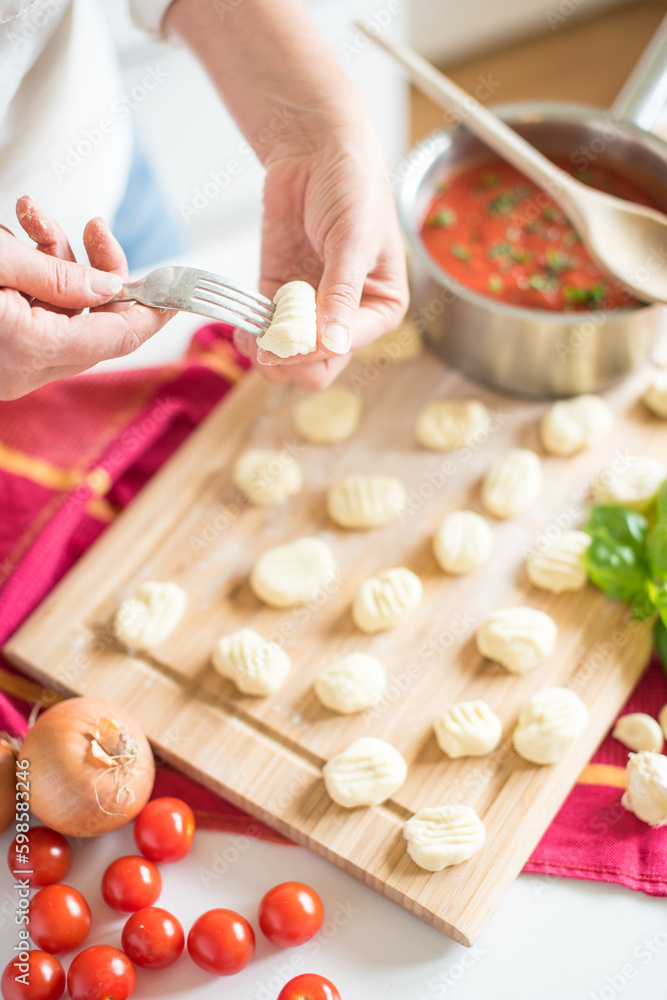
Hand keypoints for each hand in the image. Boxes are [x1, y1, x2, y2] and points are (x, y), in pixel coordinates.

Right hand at [0, 197, 171, 399]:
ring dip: (54, 261)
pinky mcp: (0, 353)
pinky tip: (12, 241)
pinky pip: (35, 318)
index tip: (177, 290)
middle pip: (94, 323)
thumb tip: (109, 287)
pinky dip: (32, 280)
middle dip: (97, 269)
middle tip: (94, 226)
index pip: (121, 338)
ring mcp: (10, 365)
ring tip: (29, 215)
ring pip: (62, 314)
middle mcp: (24, 370)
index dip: (155, 311)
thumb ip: (58, 276)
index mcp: (33, 350)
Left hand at [165, 0, 408, 390]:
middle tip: (267, 343)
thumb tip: (335, 342)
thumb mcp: (353, 241)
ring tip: (252, 338)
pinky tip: (243, 329)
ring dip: (268, 354)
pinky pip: (266, 333)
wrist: (315, 149)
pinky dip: (253, 337)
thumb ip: (342, 294)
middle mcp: (347, 316)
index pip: (346, 349)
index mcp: (380, 308)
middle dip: (291, 359)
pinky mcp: (279, 297)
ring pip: (289, 357)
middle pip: (319, 364)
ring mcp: (311, 309)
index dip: (316, 348)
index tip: (290, 335)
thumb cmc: (352, 186)